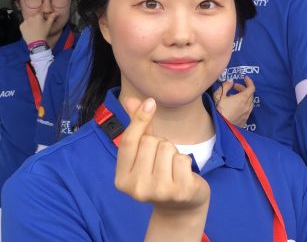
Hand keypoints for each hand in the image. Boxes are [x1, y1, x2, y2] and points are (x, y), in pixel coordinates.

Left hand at [19, 11, 56, 45]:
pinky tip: (30, 31)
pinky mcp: (21, 26)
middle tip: (39, 27)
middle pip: (34, 17)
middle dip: (36, 20)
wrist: (35, 42)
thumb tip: (57, 13)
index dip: (42, 18)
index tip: (43, 24)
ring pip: (29, 21)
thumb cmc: (43, 33)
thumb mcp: (49, 25)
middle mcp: (30, 17)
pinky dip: (27, 27)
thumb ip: (52, 17)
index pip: (41, 14)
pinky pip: (24, 25)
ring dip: (31, 23)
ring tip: (34, 30)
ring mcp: (25, 21)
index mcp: (38, 16)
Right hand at [115, 97, 209, 214]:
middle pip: (150, 142)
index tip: (150, 102)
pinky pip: (183, 159)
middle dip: (160, 144)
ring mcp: (157, 192)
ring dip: (174, 153)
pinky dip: (185, 162)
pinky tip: (183, 176)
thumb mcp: (146, 152)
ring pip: (167, 148)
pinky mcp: (178, 192)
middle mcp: (135, 188)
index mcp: (121, 179)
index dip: (139, 119)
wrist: (180, 207)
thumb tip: (130, 99)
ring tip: (172, 169)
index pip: (128, 141)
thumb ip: (139, 127)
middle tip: (162, 162)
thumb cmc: (160, 173)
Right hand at [213, 77, 255, 126]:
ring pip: (250, 103)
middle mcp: (247, 107)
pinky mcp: (244, 122)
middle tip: (235, 88)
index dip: (249, 82)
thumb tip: (231, 81)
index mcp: (242, 99)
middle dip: (244, 89)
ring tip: (235, 97)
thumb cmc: (217, 110)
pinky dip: (244, 106)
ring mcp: (246, 115)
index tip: (245, 78)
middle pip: (250, 95)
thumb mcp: (219, 95)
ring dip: (245, 98)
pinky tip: (235, 107)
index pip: (251, 88)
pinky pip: (247, 111)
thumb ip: (226, 86)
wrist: (216, 127)